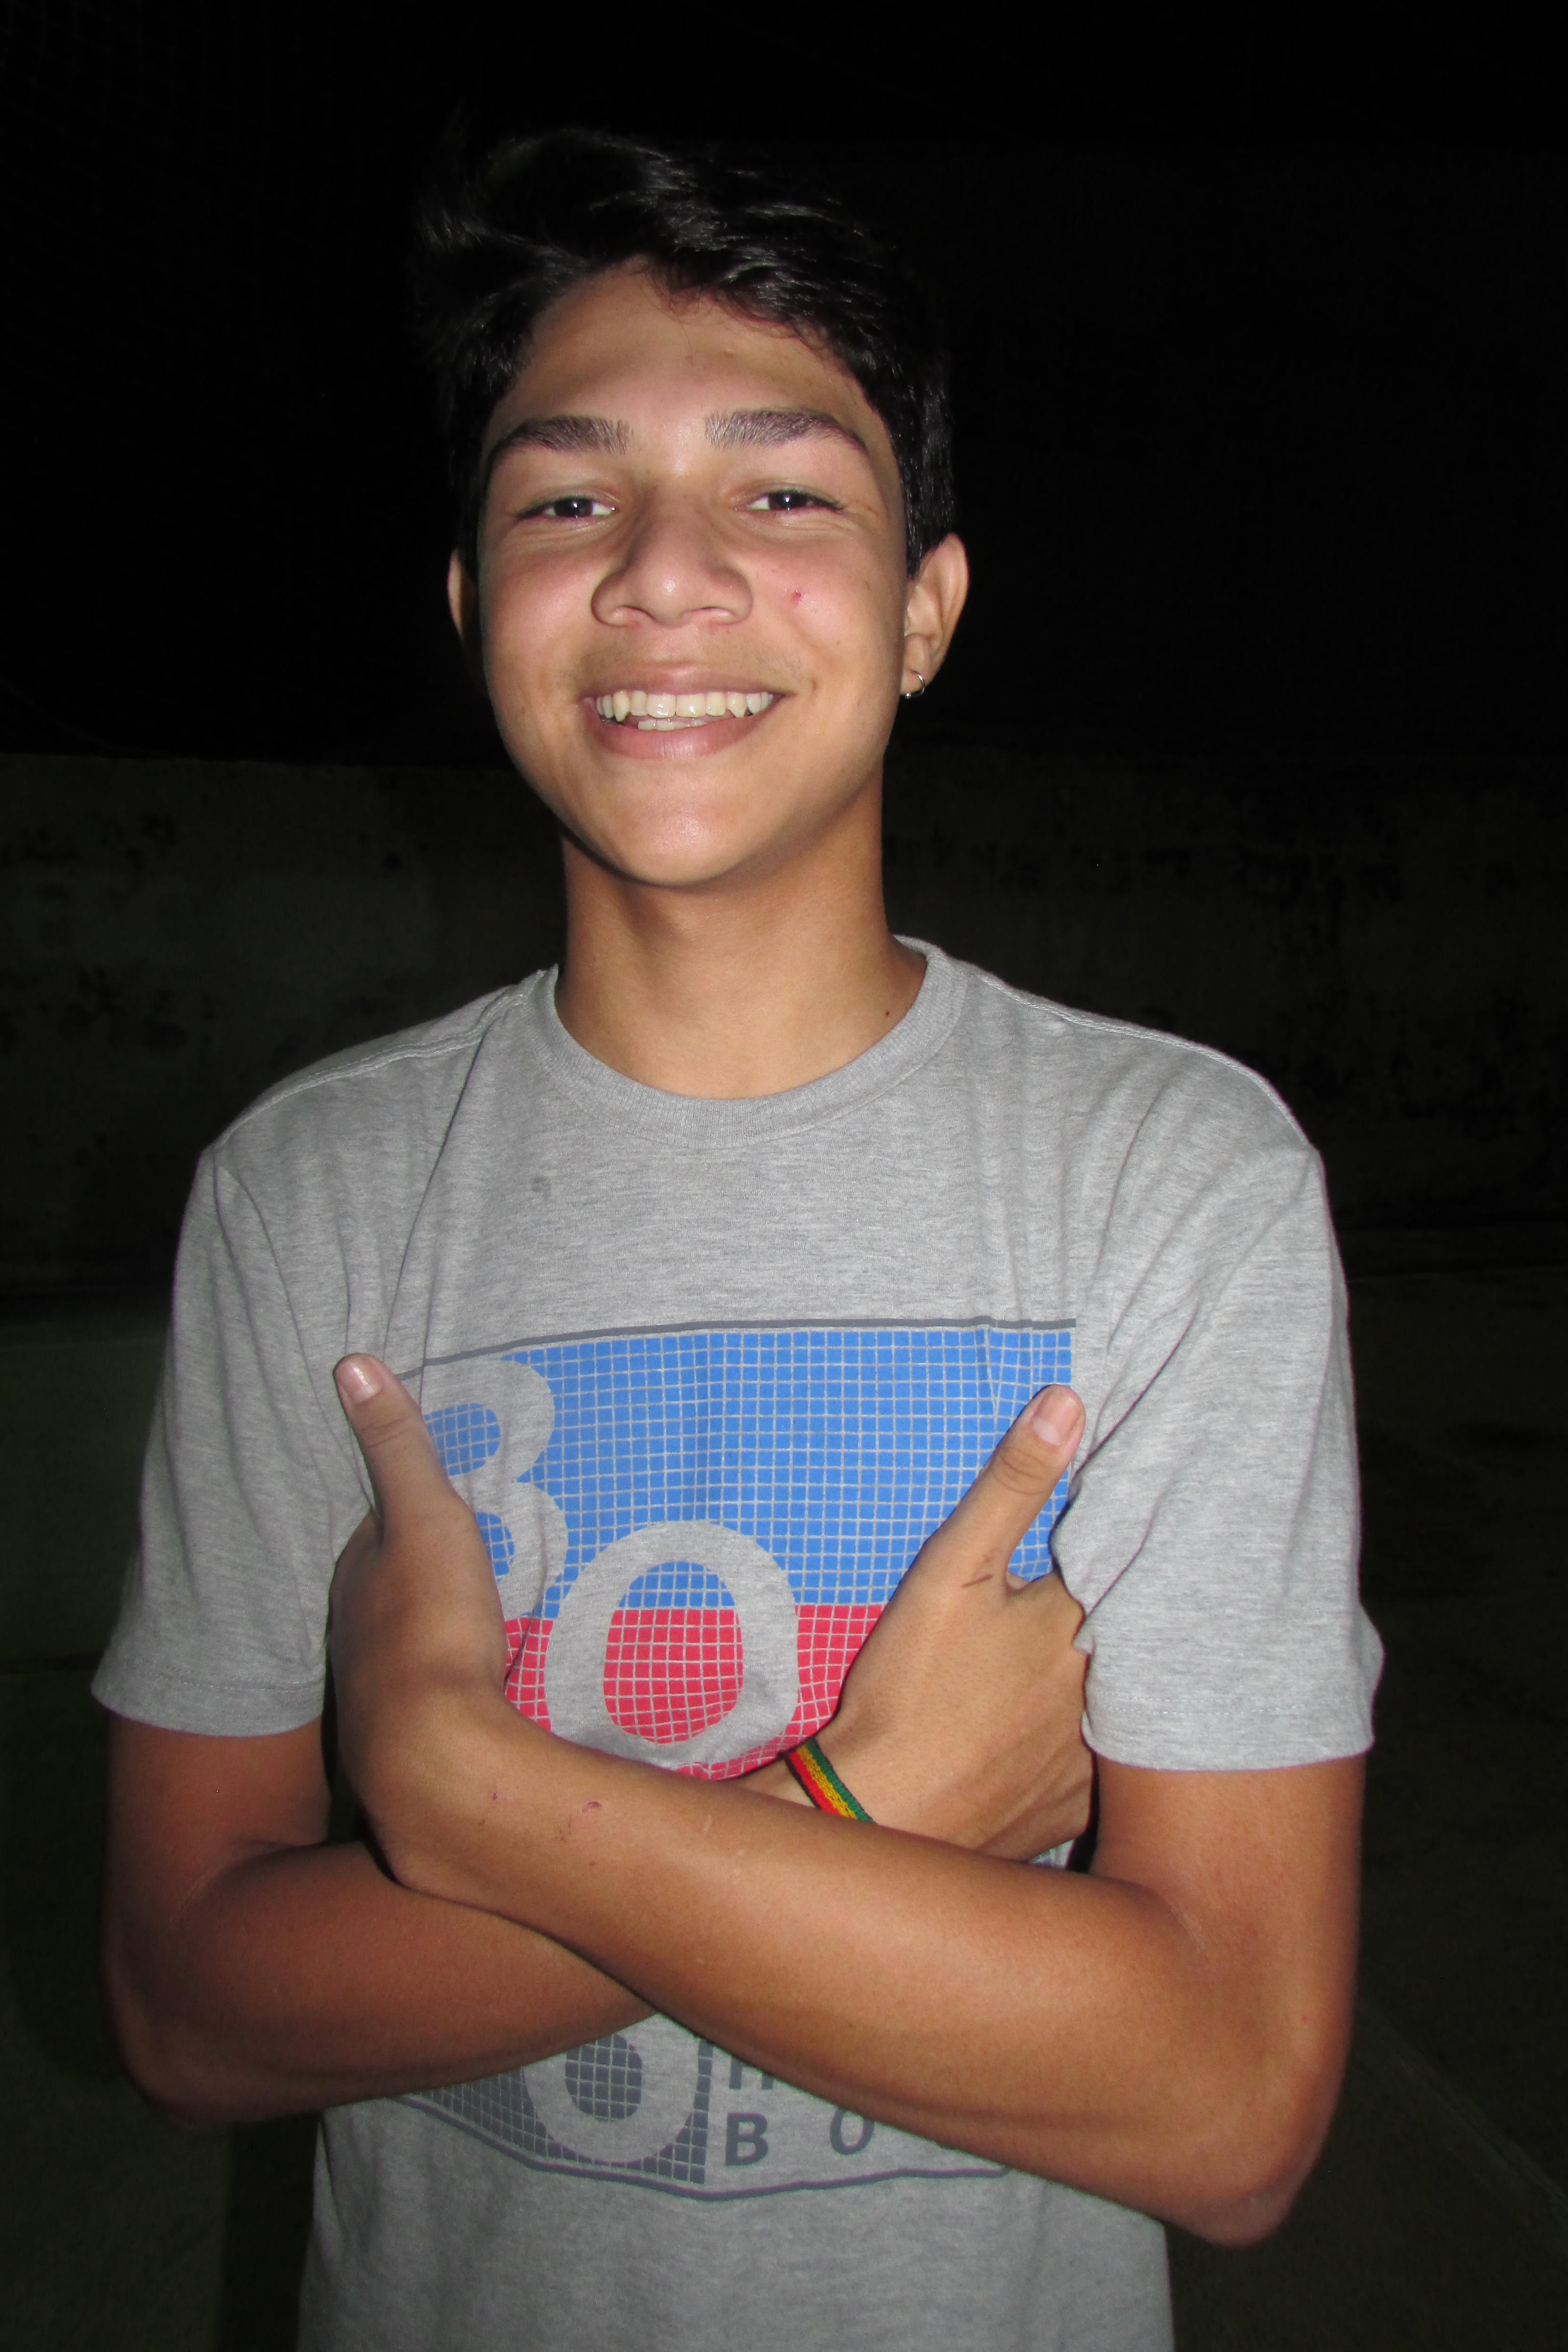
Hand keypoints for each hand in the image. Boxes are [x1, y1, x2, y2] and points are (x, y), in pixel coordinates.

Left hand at [328, 1356, 514, 1835]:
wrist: (432, 1751)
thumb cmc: (430, 1622)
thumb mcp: (424, 1517)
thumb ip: (395, 1447)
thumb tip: (349, 1363)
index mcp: (357, 1573)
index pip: (377, 1529)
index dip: (406, 1510)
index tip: (441, 1497)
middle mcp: (353, 1629)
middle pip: (388, 1586)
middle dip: (417, 1573)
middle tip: (469, 1559)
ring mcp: (376, 1686)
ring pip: (405, 1641)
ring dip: (434, 1628)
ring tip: (477, 1616)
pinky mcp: (409, 1734)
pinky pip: (430, 1690)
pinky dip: (448, 1676)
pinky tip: (478, 1680)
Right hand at [812, 1385, 1091, 1859]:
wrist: (880, 1812)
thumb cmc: (912, 1687)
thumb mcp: (951, 1572)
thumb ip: (1011, 1487)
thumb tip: (1067, 1403)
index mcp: (1083, 1624)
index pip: (1129, 1566)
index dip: (1124, 1543)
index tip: (1134, 1514)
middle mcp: (1109, 1692)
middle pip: (1134, 1636)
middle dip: (1126, 1609)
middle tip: (1115, 1588)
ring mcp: (1098, 1759)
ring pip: (1129, 1705)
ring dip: (1120, 1682)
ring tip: (1085, 1662)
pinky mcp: (1077, 1808)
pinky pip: (1106, 1771)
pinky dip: (1097, 1750)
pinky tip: (1062, 1737)